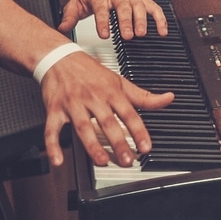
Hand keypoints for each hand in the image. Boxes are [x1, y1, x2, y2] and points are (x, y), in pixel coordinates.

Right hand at [39, 50, 172, 167]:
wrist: (59, 58)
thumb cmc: (90, 72)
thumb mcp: (120, 82)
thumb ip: (144, 96)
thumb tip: (168, 98)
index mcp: (111, 93)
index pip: (129, 114)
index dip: (139, 131)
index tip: (146, 147)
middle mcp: (93, 98)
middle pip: (108, 122)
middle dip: (118, 142)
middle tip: (127, 160)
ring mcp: (73, 104)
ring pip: (83, 127)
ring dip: (92, 146)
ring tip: (102, 161)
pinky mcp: (54, 109)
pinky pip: (52, 130)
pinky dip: (52, 146)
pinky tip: (58, 161)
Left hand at [57, 0, 169, 40]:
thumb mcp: (77, 1)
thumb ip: (69, 16)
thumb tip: (62, 29)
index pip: (101, 10)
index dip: (103, 22)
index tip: (104, 34)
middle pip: (123, 8)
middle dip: (127, 22)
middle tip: (128, 35)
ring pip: (139, 7)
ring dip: (142, 21)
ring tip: (142, 33)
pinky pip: (154, 8)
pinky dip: (160, 19)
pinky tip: (162, 31)